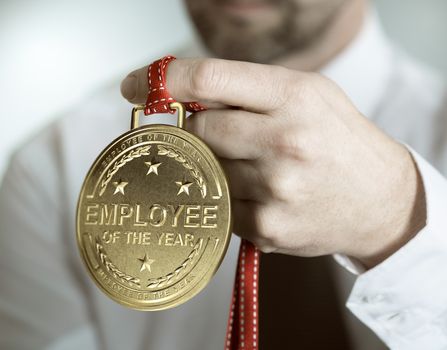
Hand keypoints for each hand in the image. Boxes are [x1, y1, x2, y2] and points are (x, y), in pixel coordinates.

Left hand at [120, 58, 425, 267]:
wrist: (379, 199)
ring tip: (252, 165)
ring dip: (213, 167)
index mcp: (293, 97)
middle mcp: (283, 142)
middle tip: (214, 133)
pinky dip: (225, 198)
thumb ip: (247, 89)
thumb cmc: (338, 139)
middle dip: (196, 130)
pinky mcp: (266, 228)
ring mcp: (273, 190)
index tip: (134, 87)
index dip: (162, 80)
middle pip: (197, 129)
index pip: (208, 78)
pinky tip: (258, 192)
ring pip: (202, 170)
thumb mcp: (307, 95)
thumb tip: (181, 95)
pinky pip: (218, 206)